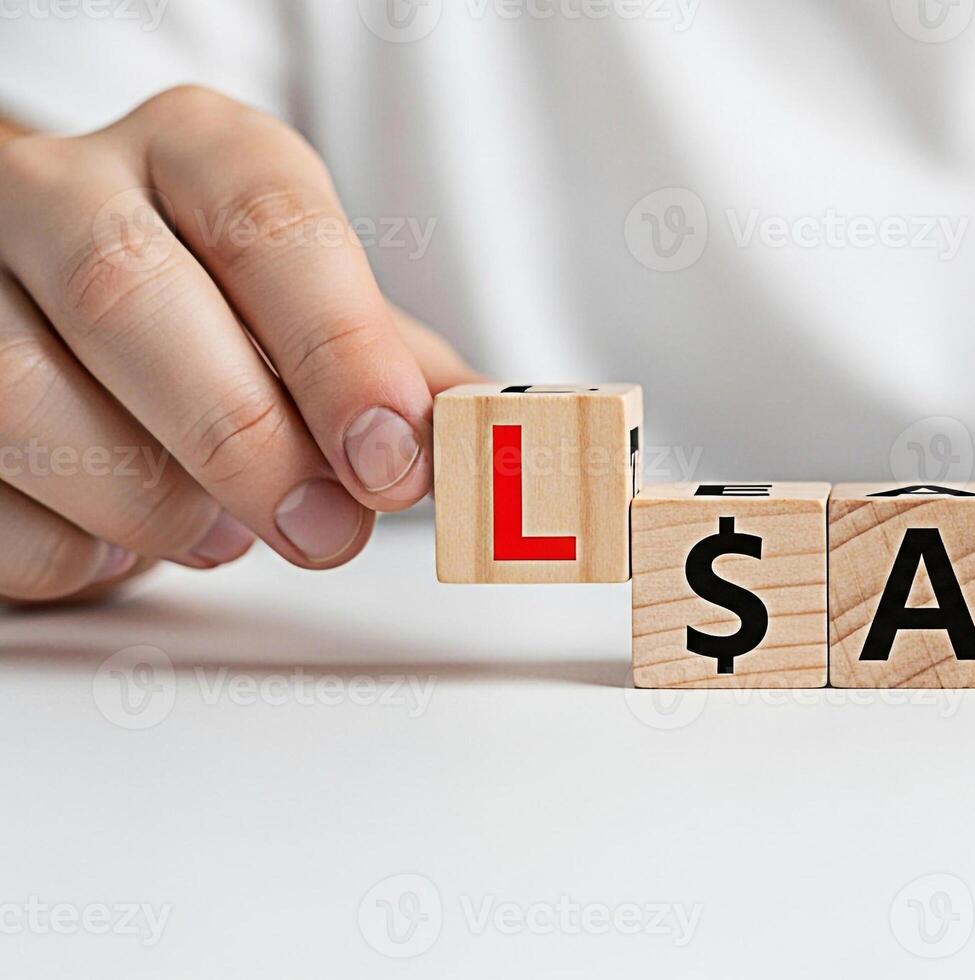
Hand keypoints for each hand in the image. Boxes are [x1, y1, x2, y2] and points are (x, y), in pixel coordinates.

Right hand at [0, 86, 478, 603]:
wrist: (58, 299)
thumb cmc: (218, 311)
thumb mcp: (320, 315)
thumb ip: (403, 372)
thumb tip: (504, 436)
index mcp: (195, 150)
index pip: (268, 218)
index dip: (339, 345)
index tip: (395, 457)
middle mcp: (61, 186)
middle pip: (129, 294)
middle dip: (240, 436)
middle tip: (322, 532)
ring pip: (22, 392)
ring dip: (146, 499)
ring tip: (223, 535)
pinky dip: (68, 548)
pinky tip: (124, 545)